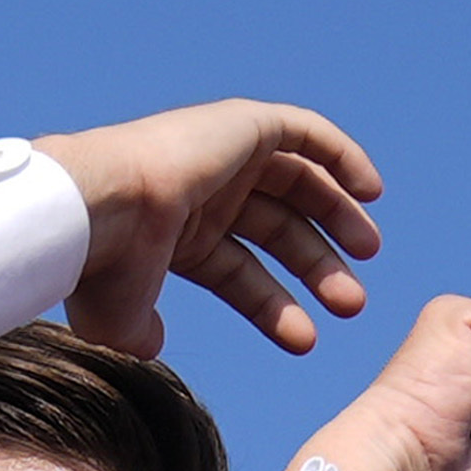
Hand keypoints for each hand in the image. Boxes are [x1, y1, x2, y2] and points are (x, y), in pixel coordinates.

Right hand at [32, 101, 383, 357]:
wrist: (98, 212)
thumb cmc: (100, 268)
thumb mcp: (120, 317)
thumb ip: (142, 330)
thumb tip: (150, 346)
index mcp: (173, 235)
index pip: (237, 271)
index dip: (274, 307)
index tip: (307, 340)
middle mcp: (199, 192)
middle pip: (277, 229)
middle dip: (317, 267)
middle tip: (352, 304)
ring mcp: (220, 155)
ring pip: (296, 184)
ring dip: (336, 217)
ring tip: (368, 256)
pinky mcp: (241, 125)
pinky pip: (304, 132)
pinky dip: (340, 154)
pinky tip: (371, 191)